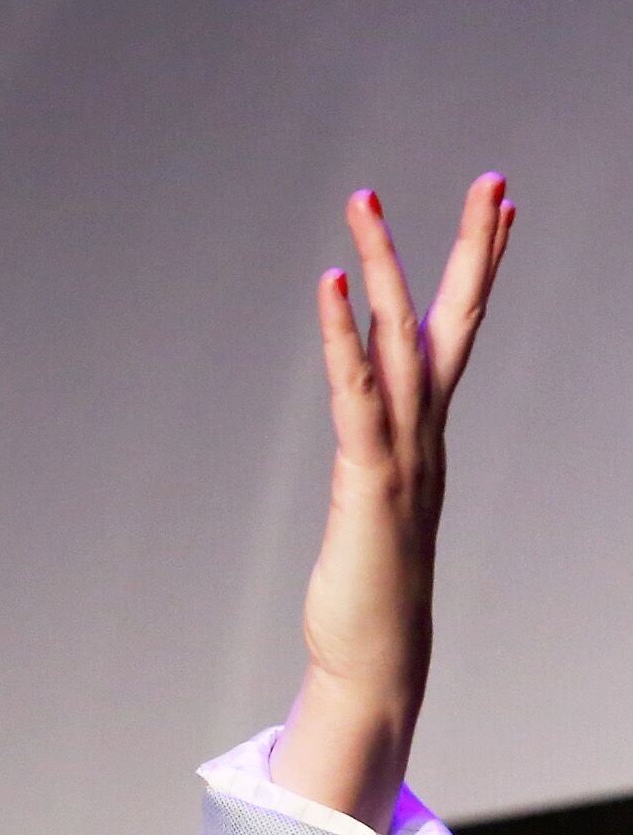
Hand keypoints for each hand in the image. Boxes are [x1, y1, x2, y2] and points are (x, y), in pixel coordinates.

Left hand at [272, 173, 514, 828]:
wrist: (376, 657)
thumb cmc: (369, 588)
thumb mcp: (379, 505)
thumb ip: (381, 463)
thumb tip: (377, 437)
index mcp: (428, 433)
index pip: (460, 333)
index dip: (482, 268)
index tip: (502, 206)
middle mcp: (426, 432)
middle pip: (451, 321)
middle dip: (470, 247)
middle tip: (491, 177)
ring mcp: (403, 452)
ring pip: (400, 342)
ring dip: (386, 268)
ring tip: (368, 204)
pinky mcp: (369, 477)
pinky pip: (356, 391)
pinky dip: (343, 336)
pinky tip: (332, 284)